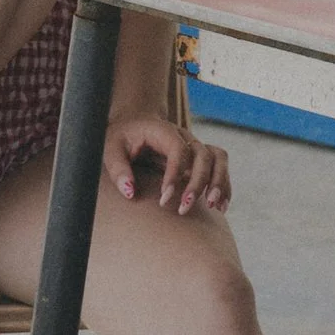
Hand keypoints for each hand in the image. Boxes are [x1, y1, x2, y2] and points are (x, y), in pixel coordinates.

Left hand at [105, 112, 230, 213]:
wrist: (133, 124)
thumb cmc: (120, 138)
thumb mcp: (110, 148)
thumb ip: (118, 168)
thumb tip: (130, 192)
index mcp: (164, 130)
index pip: (178, 149)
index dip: (174, 174)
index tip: (164, 199)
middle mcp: (184, 136)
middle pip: (203, 155)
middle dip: (197, 184)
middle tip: (183, 209)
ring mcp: (194, 146)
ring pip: (218, 159)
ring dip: (218, 182)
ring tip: (213, 207)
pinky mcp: (198, 158)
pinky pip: (220, 167)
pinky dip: (224, 185)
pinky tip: (221, 207)